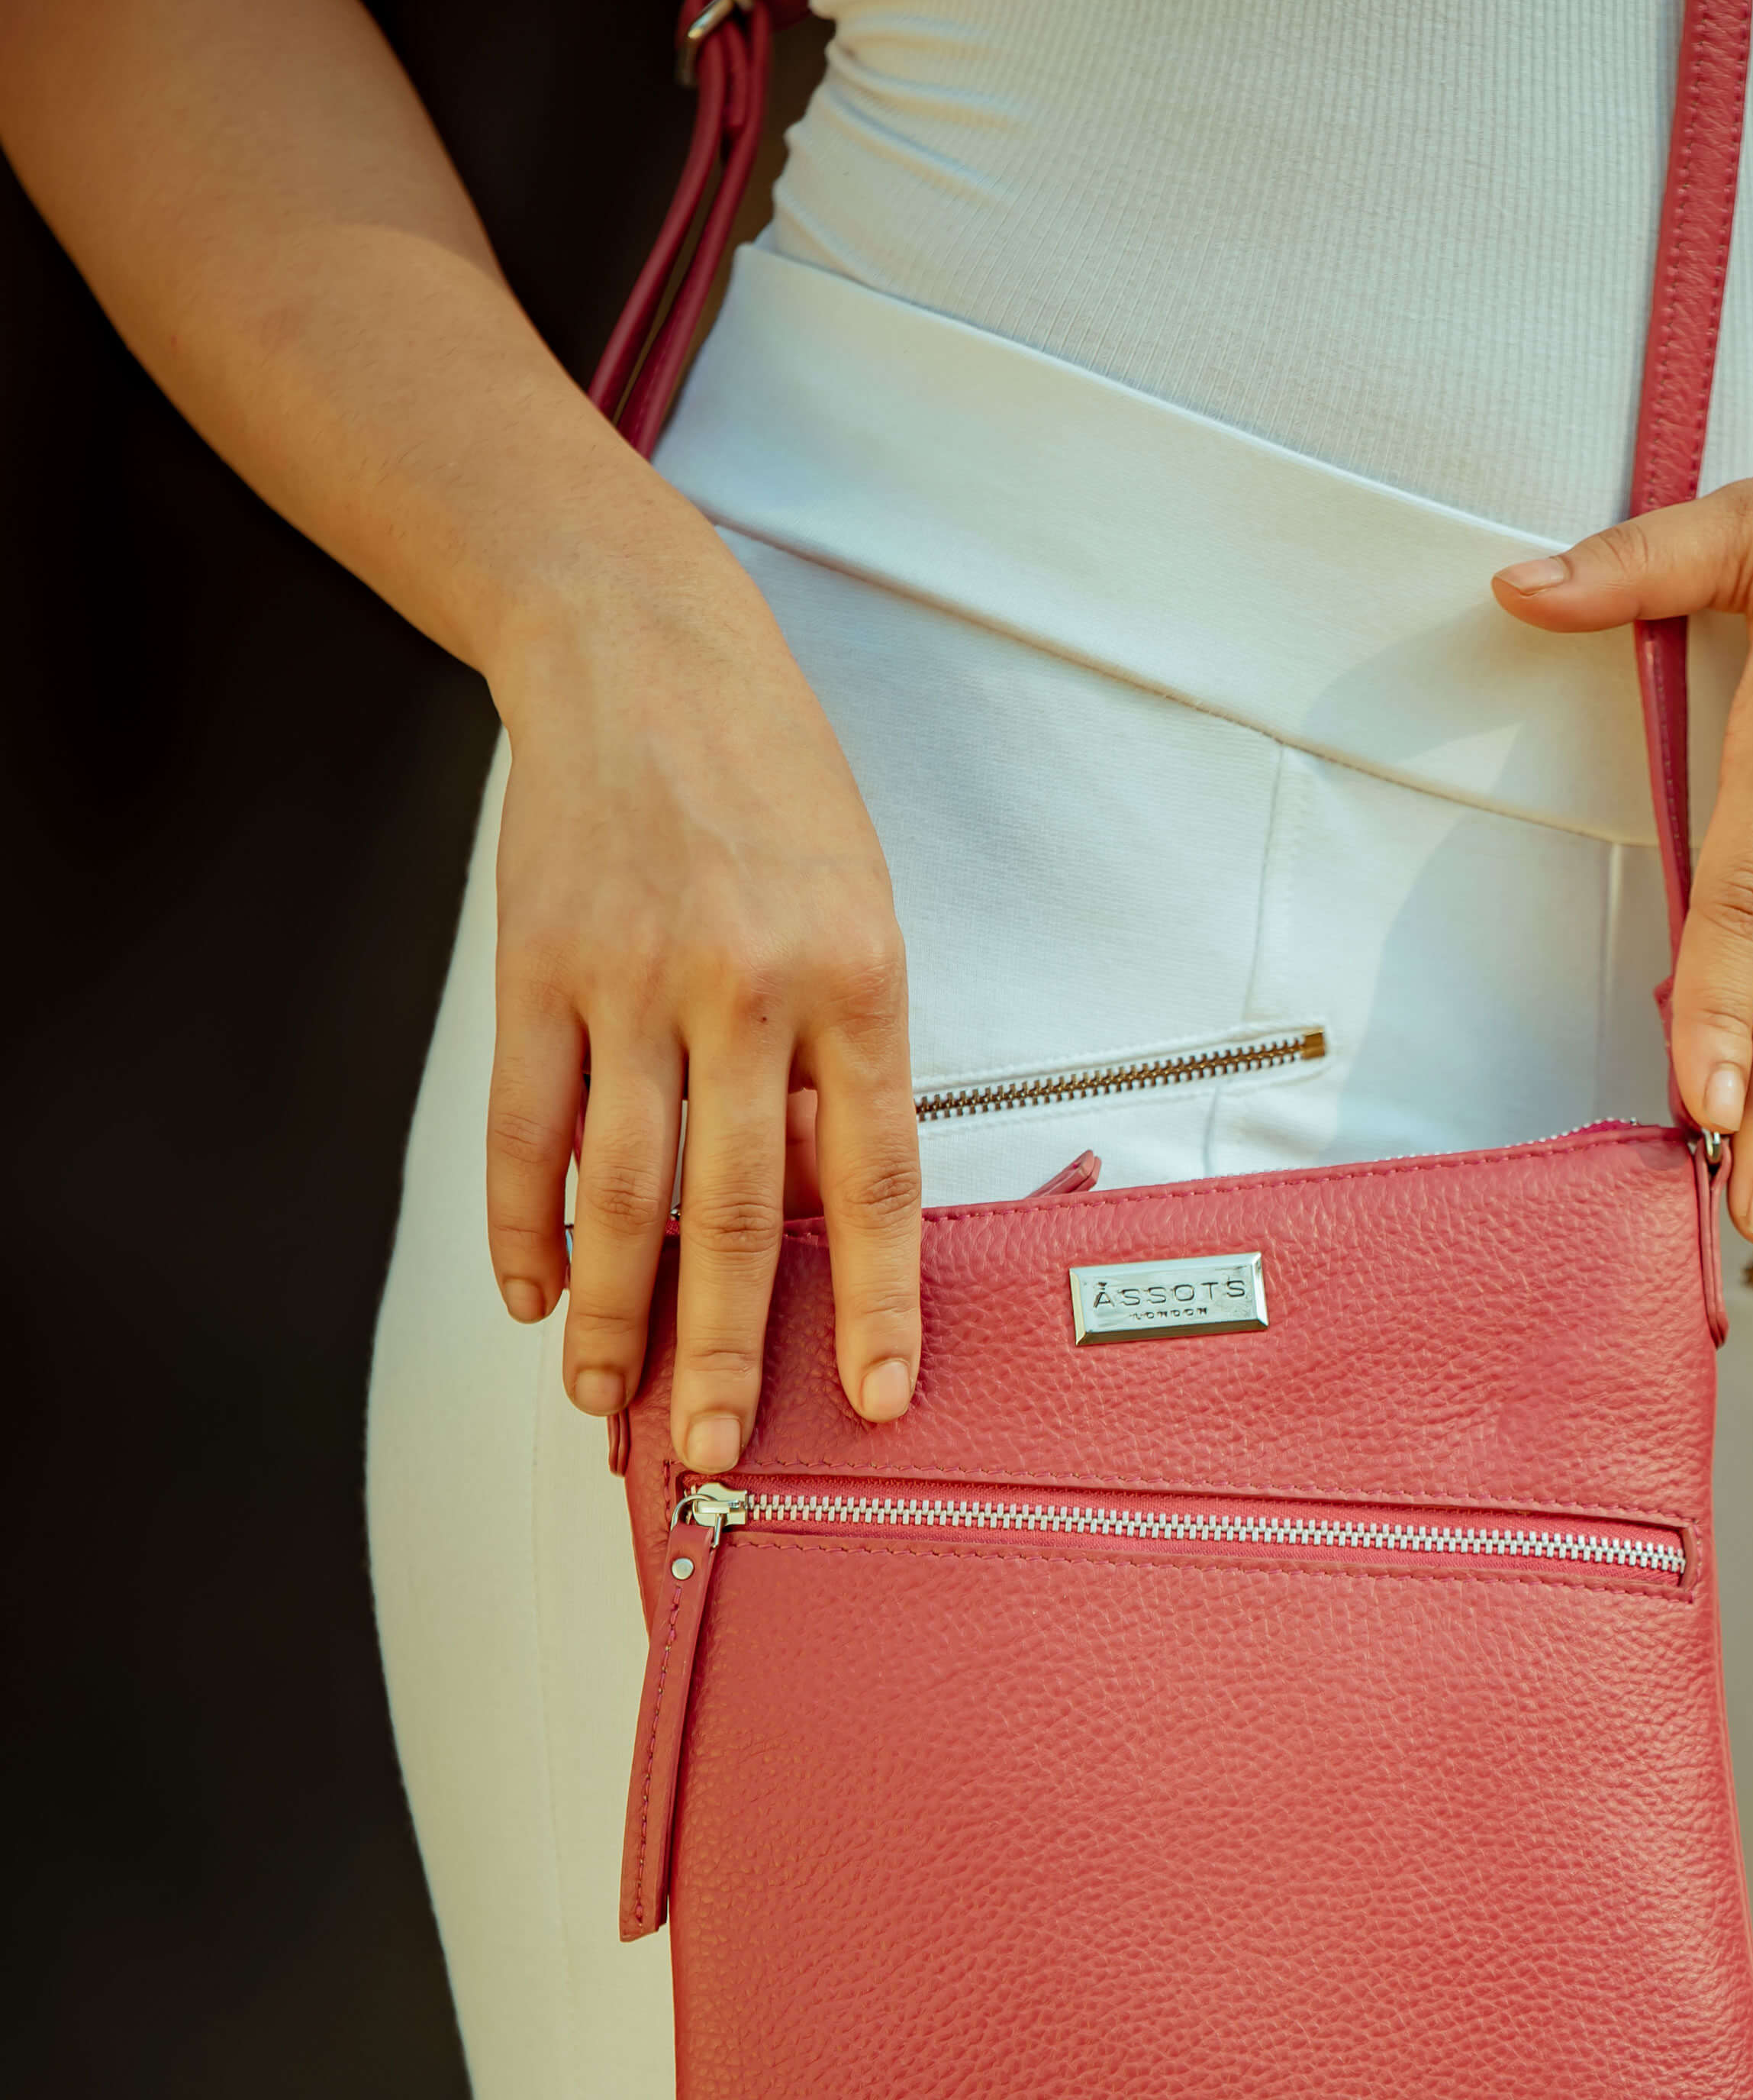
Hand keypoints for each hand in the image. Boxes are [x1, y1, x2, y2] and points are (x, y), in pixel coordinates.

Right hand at [485, 540, 920, 1471]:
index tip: (881, 1396)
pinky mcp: (535, 969)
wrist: (644, 656)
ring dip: (611, 1312)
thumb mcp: (857, 915)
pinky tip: (531, 1292)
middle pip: (737, 1212)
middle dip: (730, 1347)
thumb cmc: (773, 794)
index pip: (874, 1179)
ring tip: (606, 1395)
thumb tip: (820, 1216)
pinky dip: (524, 1224)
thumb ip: (840, 1062)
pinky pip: (527, 1129)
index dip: (878, 1303)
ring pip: (620, 1191)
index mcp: (856, 981)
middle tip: (723, 1443)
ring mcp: (631, 981)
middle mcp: (747, 989)